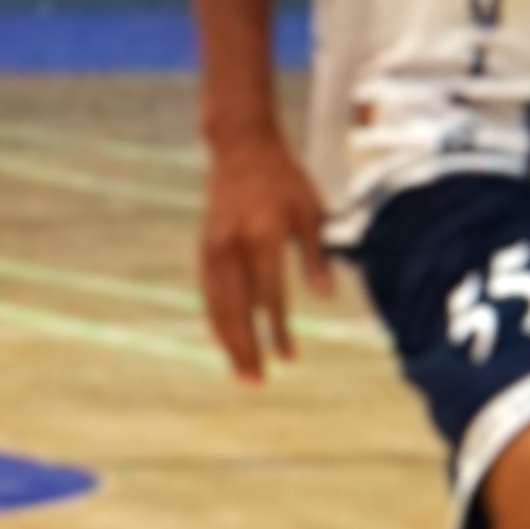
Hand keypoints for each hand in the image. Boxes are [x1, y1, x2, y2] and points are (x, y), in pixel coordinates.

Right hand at [192, 127, 326, 385]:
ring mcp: (213, 247)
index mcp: (263, 237)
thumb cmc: (284, 177)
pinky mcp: (204, 246)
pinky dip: (215, 318)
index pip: (270, 296)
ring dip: (227, 341)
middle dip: (246, 349)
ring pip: (217, 304)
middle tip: (256, 382)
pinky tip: (223, 339)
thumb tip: (324, 297)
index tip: (289, 358)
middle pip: (237, 310)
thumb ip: (316, 255)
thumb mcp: (311, 210)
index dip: (279, 330)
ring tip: (239, 372)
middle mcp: (232, 246)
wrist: (241, 145)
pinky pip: (207, 291)